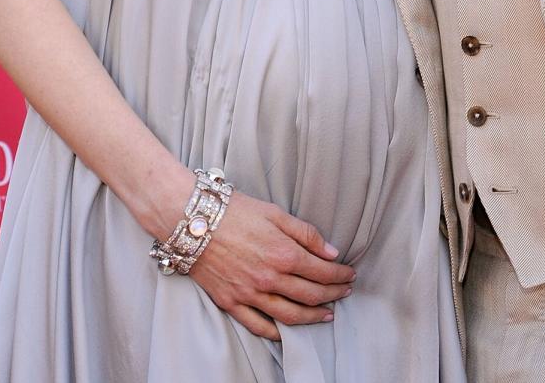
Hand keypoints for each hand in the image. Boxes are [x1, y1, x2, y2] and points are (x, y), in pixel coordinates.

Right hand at [190, 192, 355, 339]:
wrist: (194, 222)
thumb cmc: (236, 211)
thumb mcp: (275, 212)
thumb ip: (306, 234)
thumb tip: (331, 252)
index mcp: (283, 254)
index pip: (322, 271)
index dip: (340, 275)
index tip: (349, 274)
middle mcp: (269, 278)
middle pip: (310, 295)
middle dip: (333, 295)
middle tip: (345, 292)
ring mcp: (249, 294)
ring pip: (289, 315)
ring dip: (312, 317)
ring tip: (326, 315)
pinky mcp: (231, 303)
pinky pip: (258, 325)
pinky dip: (276, 332)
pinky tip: (287, 332)